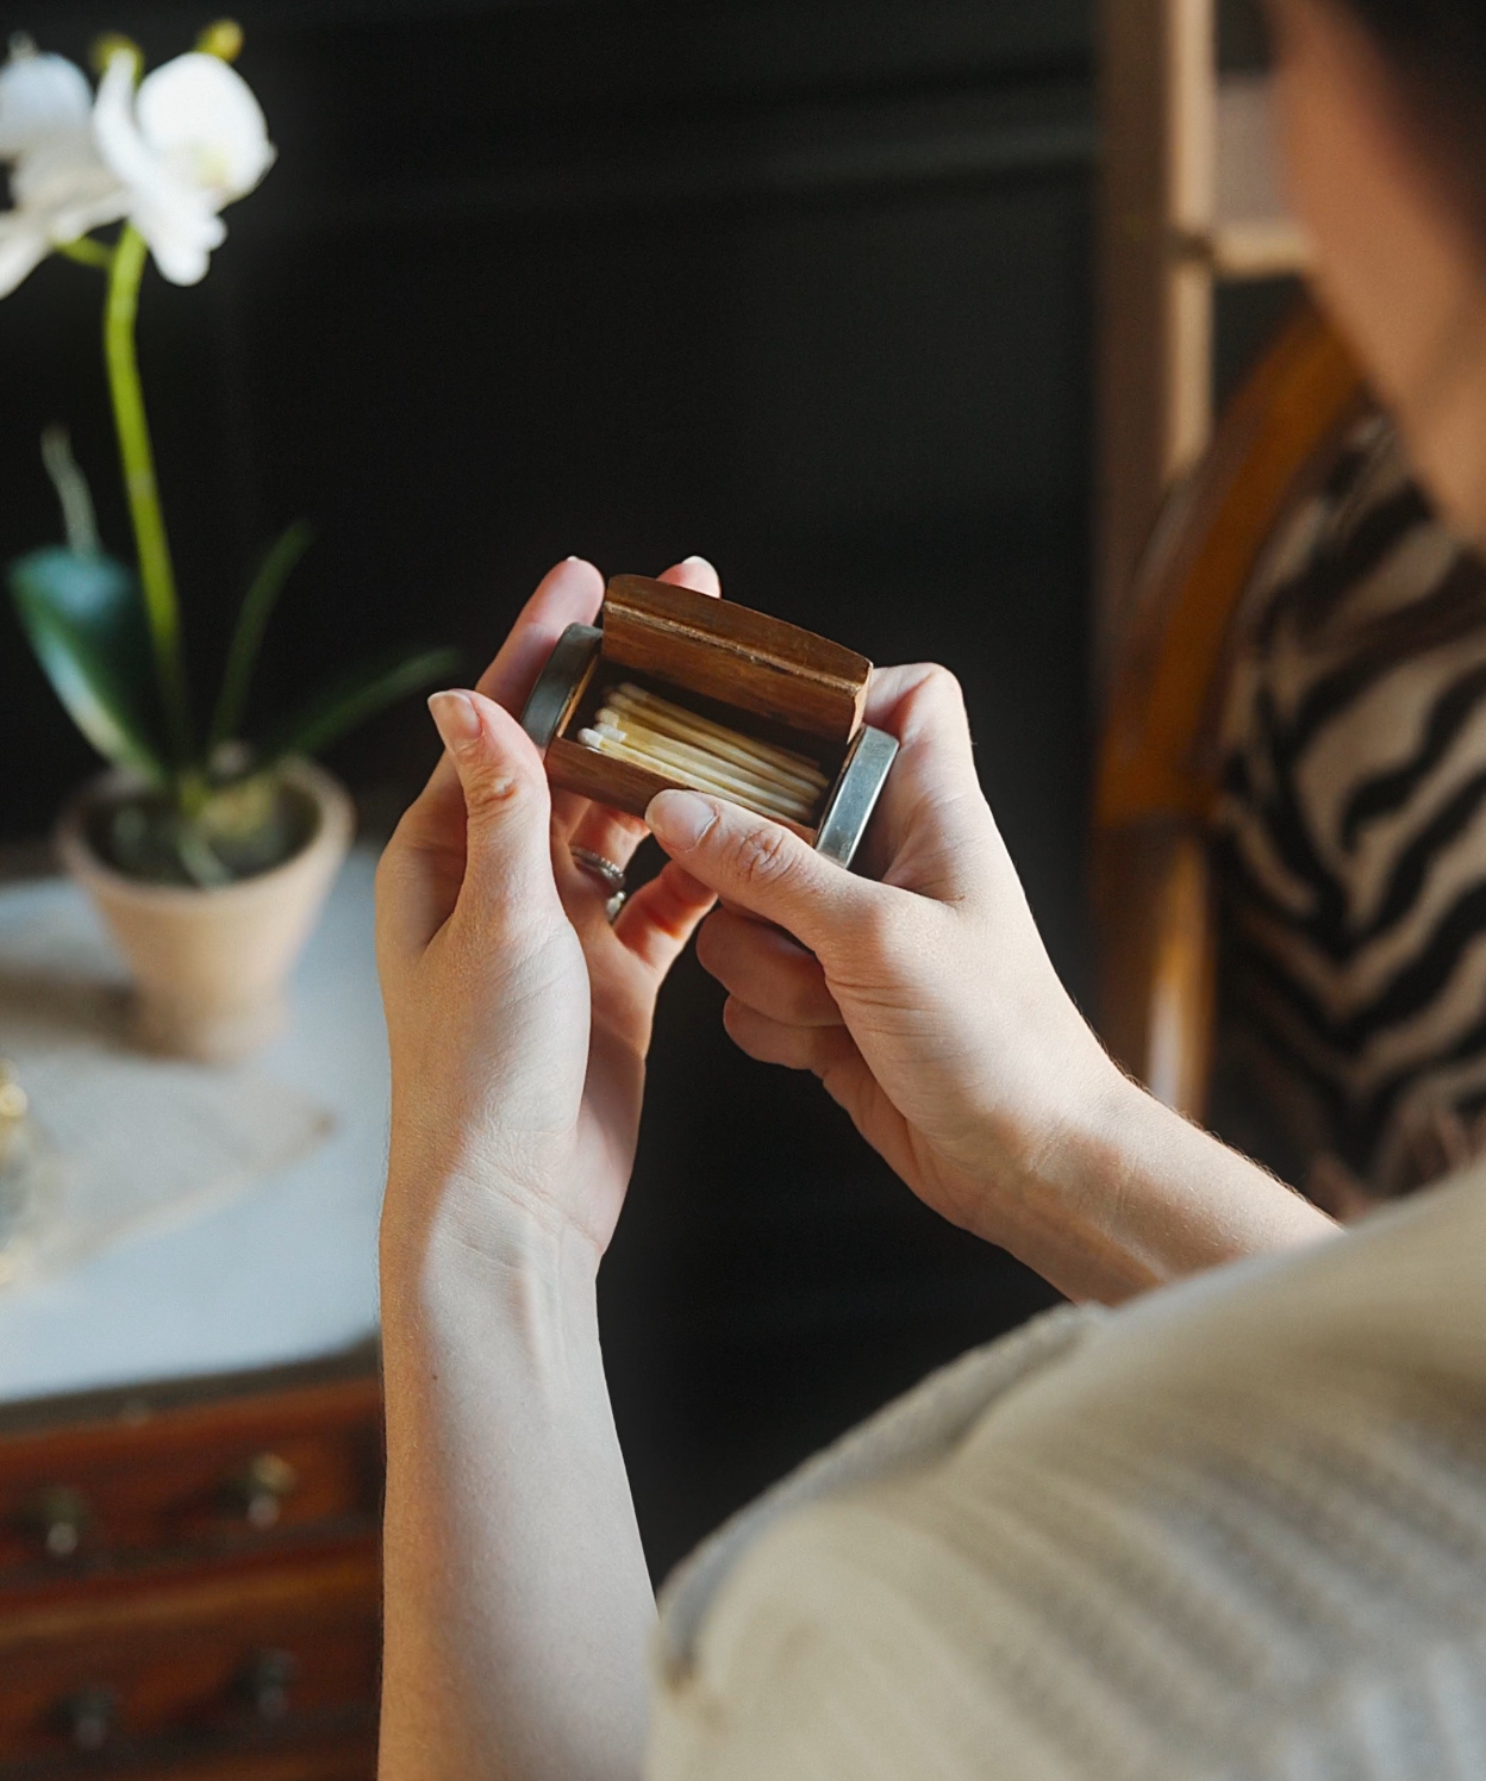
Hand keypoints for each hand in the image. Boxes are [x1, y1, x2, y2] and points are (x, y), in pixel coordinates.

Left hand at [376, 556, 719, 1261]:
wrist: (515, 1205)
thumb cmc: (482, 1072)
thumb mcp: (497, 924)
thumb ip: (502, 809)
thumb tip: (466, 696)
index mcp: (442, 856)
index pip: (497, 724)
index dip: (544, 644)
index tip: (587, 575)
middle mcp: (497, 883)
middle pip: (572, 759)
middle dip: (629, 691)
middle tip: (691, 617)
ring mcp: (559, 930)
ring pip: (627, 825)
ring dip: (675, 773)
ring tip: (734, 712)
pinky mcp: (612, 977)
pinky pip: (665, 900)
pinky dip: (702, 868)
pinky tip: (747, 832)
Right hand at [643, 663, 1120, 1255]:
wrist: (1030, 1164)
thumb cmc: (997, 1037)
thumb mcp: (875, 934)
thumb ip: (769, 867)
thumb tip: (677, 807)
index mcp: (931, 811)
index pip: (903, 699)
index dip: (842, 697)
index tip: (775, 730)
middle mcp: (888, 862)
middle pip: (774, 813)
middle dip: (754, 880)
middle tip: (788, 918)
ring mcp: (851, 934)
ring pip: (743, 914)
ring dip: (766, 970)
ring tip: (835, 1004)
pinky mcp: (826, 1003)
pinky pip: (746, 990)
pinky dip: (772, 1023)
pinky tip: (827, 1046)